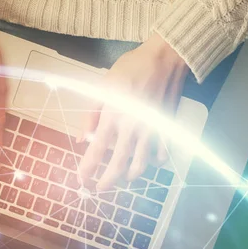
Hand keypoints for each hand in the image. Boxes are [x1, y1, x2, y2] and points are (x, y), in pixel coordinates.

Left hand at [77, 32, 188, 189]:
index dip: (88, 168)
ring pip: (141, 165)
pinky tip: (150, 160)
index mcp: (112, 116)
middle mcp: (131, 127)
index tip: (81, 179)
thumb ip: (91, 114)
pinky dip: (155, 162)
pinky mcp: (166, 128)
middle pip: (117, 165)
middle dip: (107, 181)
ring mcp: (151, 130)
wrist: (163, 59)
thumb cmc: (130, 69)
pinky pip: (161, 154)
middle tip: (100, 188)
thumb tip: (83, 138)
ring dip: (130, 175)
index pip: (96, 150)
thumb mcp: (102, 87)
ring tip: (124, 177)